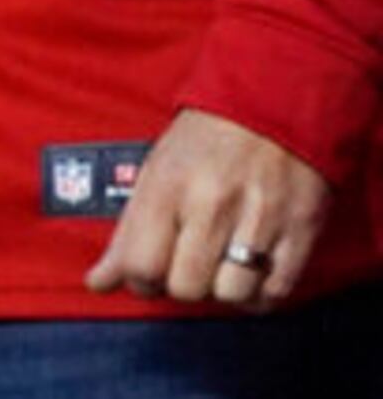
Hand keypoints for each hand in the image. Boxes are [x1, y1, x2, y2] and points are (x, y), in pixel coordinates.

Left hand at [85, 108, 334, 308]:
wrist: (270, 104)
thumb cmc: (205, 140)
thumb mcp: (154, 172)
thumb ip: (127, 232)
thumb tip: (99, 283)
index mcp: (167, 186)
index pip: (141, 265)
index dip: (140, 281)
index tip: (148, 273)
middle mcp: (211, 204)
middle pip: (186, 287)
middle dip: (181, 285)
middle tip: (186, 265)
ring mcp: (259, 218)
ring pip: (231, 294)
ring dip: (223, 290)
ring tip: (221, 266)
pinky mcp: (300, 230)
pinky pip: (275, 291)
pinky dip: (260, 293)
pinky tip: (252, 273)